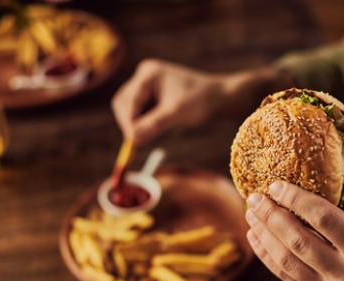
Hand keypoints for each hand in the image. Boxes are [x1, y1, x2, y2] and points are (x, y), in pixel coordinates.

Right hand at [111, 60, 230, 144]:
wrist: (220, 98)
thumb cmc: (201, 102)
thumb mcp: (177, 114)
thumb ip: (154, 125)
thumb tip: (133, 139)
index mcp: (149, 74)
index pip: (127, 101)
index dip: (128, 123)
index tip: (134, 142)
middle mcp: (145, 75)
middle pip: (123, 103)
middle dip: (129, 122)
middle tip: (138, 142)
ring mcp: (148, 84)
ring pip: (129, 108)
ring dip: (136, 124)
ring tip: (152, 134)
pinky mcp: (153, 94)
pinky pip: (140, 111)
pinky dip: (143, 122)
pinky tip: (158, 128)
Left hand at [245, 181, 343, 280]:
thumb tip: (314, 177)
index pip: (324, 219)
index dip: (296, 199)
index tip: (276, 185)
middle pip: (299, 240)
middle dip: (272, 216)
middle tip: (254, 198)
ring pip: (287, 260)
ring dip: (264, 235)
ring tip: (251, 215)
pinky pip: (286, 276)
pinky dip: (267, 256)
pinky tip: (256, 237)